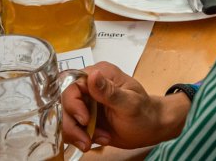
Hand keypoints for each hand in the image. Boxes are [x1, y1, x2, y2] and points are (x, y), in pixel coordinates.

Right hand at [62, 63, 188, 150]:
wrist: (150, 128)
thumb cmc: (144, 112)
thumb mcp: (129, 103)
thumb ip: (109, 92)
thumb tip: (93, 74)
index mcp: (101, 74)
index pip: (72, 84)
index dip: (73, 104)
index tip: (84, 120)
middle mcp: (90, 86)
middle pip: (65, 104)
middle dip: (74, 126)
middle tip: (87, 140)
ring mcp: (86, 103)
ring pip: (65, 119)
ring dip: (79, 135)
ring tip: (101, 140)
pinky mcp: (84, 119)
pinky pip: (71, 129)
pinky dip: (82, 138)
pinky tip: (101, 140)